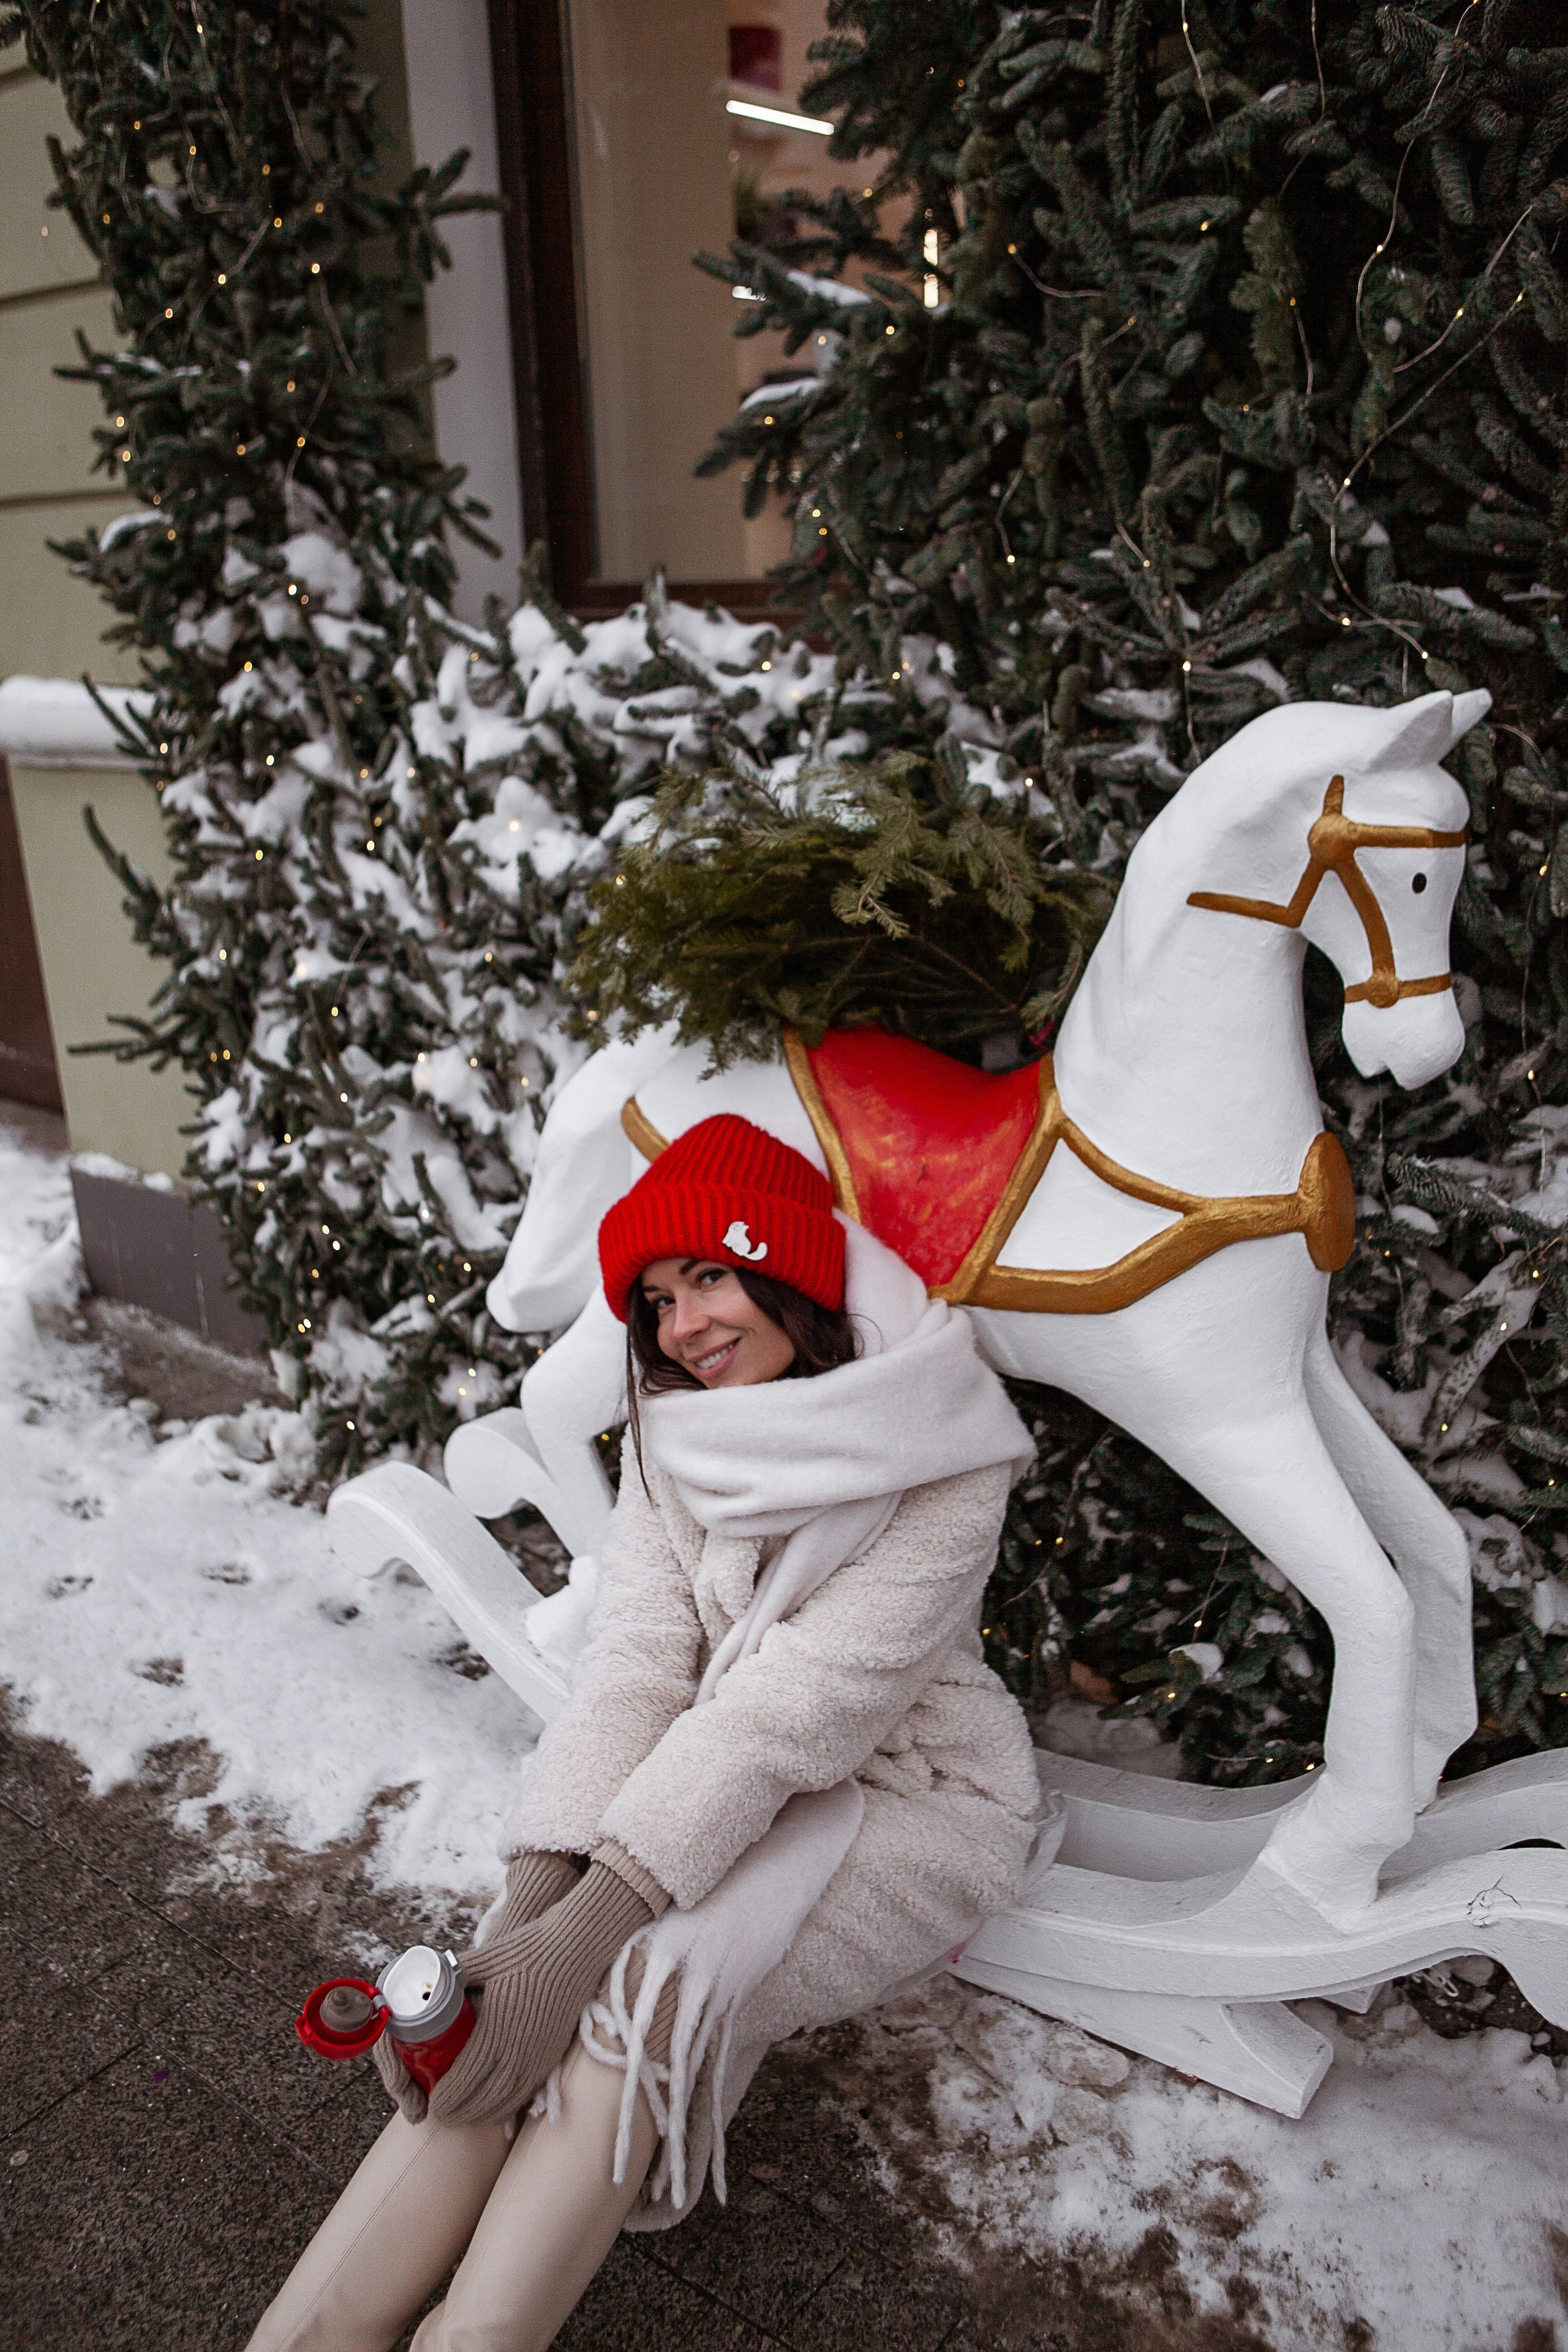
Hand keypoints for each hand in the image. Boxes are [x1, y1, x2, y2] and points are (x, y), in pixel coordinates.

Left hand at [368, 1852, 580, 2126]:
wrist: (576, 1949)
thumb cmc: (528, 1949)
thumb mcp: (485, 1957)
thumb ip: (452, 1973)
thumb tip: (425, 1982)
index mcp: (496, 2028)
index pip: (464, 2080)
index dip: (445, 2099)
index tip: (430, 2104)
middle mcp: (518, 2050)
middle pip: (482, 2101)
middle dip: (457, 2114)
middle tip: (439, 2115)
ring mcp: (538, 2057)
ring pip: (505, 2103)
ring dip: (480, 2116)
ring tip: (461, 2117)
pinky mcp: (552, 2057)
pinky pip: (525, 2095)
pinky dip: (505, 2108)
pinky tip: (494, 2107)